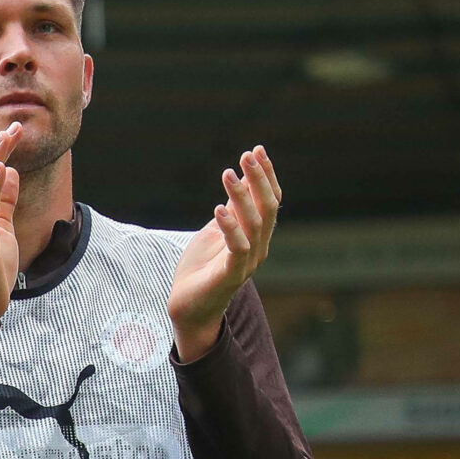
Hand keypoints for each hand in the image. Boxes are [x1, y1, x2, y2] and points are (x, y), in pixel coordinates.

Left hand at [169, 147, 281, 360]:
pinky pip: (237, 249)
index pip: (271, 200)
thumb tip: (240, 179)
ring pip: (254, 225)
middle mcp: (259, 247)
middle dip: (259, 179)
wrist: (189, 308)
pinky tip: (218, 209)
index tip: (256, 150)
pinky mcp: (229, 276)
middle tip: (246, 155)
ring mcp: (246, 263)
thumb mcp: (217, 231)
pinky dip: (230, 228)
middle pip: (268, 208)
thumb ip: (232, 209)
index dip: (266, 175)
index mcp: (257, 236)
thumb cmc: (202, 269)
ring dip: (241, 197)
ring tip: (227, 174)